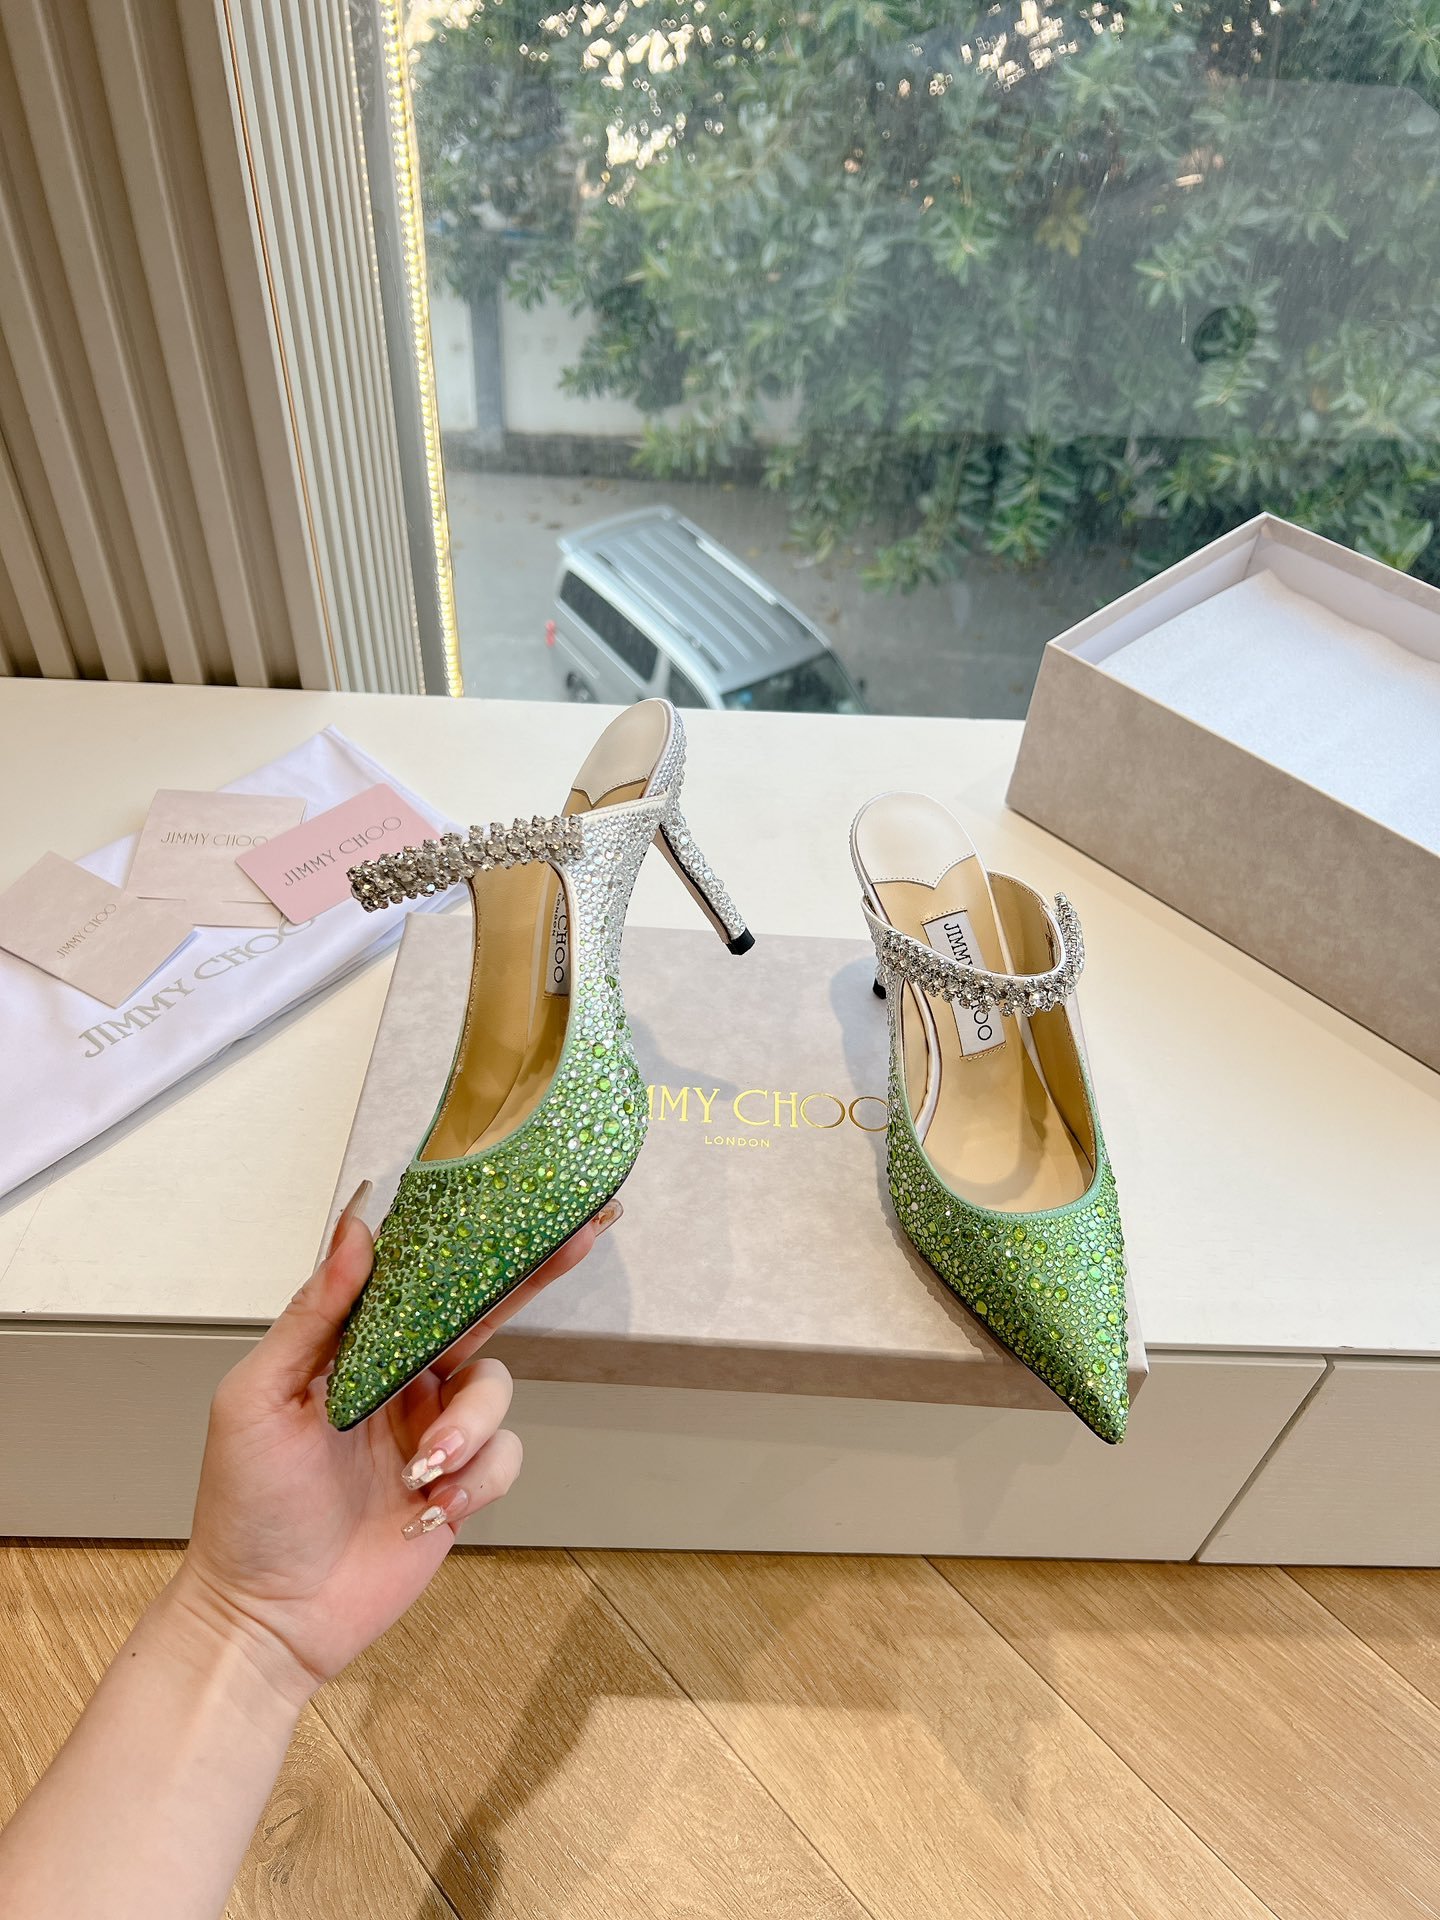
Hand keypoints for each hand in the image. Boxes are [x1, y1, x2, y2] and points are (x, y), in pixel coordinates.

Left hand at [174, 1187, 619, 1704]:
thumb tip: (356, 1230)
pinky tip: (430, 1509)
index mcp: (357, 1348)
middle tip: (584, 1232)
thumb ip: (315, 1315)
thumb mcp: (260, 1398)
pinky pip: (504, 1458)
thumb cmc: (247, 1506)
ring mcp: (434, 1432)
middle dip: (533, 1273)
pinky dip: (475, 1480)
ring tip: (423, 1473)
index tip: (512, 1188)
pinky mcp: (461, 1486)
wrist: (267, 1615)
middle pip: (484, 1310)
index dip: (467, 1232)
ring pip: (497, 1390)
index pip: (420, 1274)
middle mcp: (404, 1379)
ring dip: (470, 1428)